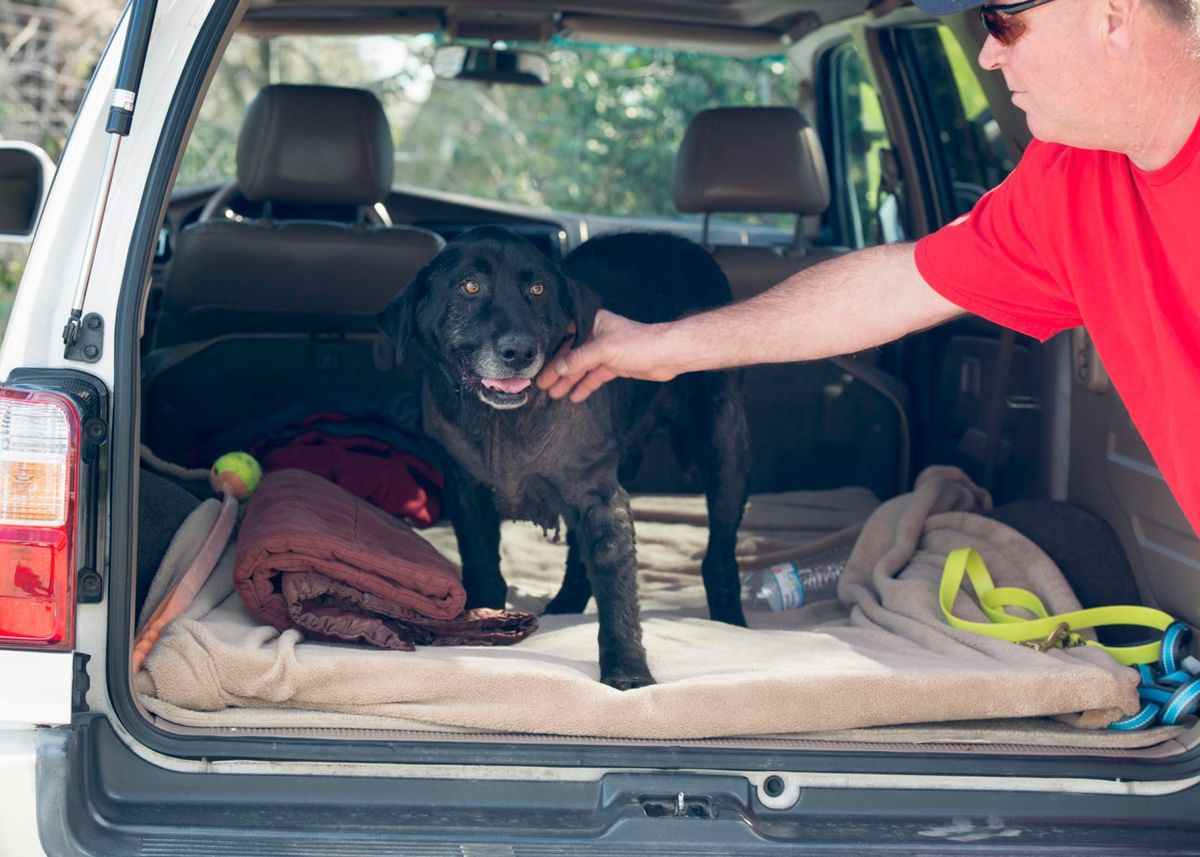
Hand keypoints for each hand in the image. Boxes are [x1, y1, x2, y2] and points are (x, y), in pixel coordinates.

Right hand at [537, 310, 679, 401]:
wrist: (667, 355)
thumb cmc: (638, 343)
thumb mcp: (603, 350)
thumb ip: (579, 359)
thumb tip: (558, 368)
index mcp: (593, 322)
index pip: (566, 336)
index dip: (552, 350)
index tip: (538, 363)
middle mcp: (597, 335)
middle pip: (572, 354)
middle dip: (557, 370)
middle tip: (541, 384)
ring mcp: (605, 352)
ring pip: (582, 367)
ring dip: (568, 380)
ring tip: (552, 393)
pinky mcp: (614, 365)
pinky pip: (594, 376)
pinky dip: (584, 385)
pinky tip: (573, 396)